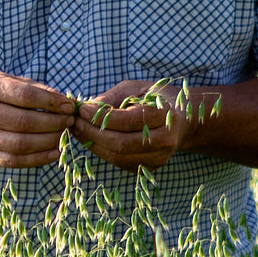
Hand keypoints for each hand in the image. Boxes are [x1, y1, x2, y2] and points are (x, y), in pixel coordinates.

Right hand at [0, 71, 75, 167]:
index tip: (69, 106)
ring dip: (49, 141)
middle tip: (70, 121)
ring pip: (21, 144)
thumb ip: (36, 89)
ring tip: (64, 135)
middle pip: (24, 122)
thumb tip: (66, 102)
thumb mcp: (8, 81)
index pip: (25, 96)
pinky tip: (55, 151)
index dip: (51, 102)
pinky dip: (40, 158)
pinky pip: (17, 161)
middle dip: (54, 123)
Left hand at [69, 79, 204, 173]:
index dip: (102, 117)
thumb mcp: (135, 88)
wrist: (182, 121)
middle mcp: (166, 140)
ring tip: (77, 131)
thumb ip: (111, 98)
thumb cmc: (155, 99)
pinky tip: (89, 140)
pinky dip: (101, 152)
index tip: (81, 109)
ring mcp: (160, 158)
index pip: (129, 120)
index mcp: (166, 115)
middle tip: (74, 122)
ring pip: (119, 157)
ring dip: (93, 145)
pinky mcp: (151, 168)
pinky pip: (120, 163)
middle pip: (122, 143)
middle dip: (93, 133)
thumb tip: (85, 108)